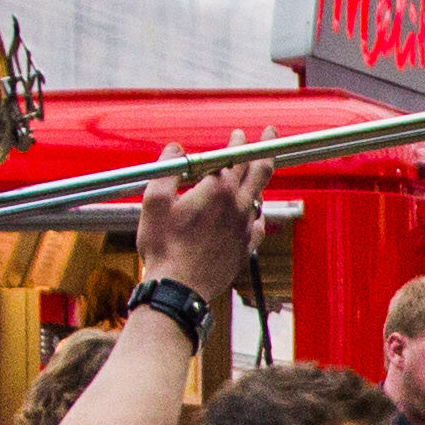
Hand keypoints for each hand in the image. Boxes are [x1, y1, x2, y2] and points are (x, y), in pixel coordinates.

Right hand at [134, 148, 265, 302]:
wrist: (179, 289)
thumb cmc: (163, 247)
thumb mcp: (154, 201)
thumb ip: (167, 169)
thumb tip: (176, 149)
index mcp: (217, 190)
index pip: (234, 157)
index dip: (238, 143)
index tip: (238, 134)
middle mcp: (237, 207)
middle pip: (259, 171)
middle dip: (265, 148)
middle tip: (270, 134)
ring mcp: (244, 229)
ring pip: (260, 197)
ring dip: (259, 180)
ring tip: (256, 171)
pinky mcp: (245, 249)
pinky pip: (258, 224)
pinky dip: (257, 212)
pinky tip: (253, 211)